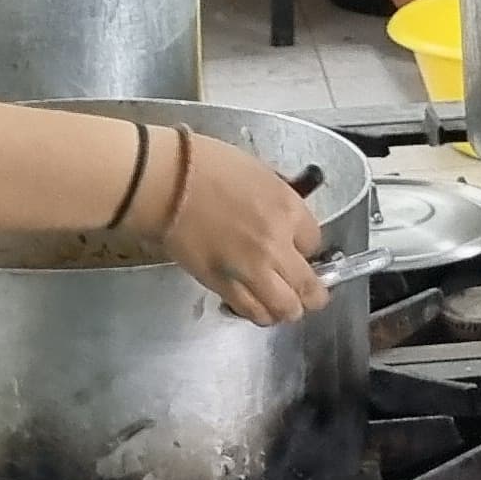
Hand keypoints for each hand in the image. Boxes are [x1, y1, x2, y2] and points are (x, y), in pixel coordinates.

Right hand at [160, 131, 328, 325]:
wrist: (164, 183)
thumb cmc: (206, 166)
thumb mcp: (260, 174)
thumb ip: (279, 204)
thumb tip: (286, 223)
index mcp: (288, 210)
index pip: (316, 243)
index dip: (309, 249)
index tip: (300, 249)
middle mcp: (276, 245)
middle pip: (309, 287)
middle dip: (313, 293)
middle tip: (309, 293)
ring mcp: (250, 270)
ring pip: (285, 309)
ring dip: (288, 308)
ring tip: (283, 304)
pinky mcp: (222, 286)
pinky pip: (251, 311)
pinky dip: (259, 313)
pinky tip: (258, 306)